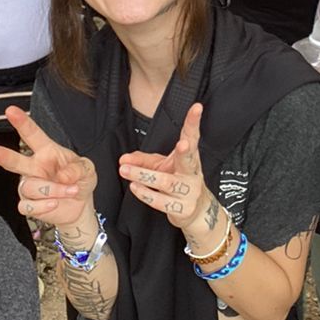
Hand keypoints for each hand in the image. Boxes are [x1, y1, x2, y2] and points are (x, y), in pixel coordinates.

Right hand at [0, 105, 97, 232]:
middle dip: (3, 155)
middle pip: (15, 161)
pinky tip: (55, 203)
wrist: (80, 206)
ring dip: (54, 190)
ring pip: (30, 187)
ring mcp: (29, 186)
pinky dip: (44, 206)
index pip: (32, 134)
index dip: (22, 122)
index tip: (11, 111)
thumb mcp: (87, 169)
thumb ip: (78, 168)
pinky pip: (28, 206)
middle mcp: (34, 167)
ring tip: (70, 190)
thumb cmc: (80, 181)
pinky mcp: (28, 204)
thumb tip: (63, 176)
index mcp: (47, 151)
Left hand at [119, 104, 213, 236]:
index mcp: (191, 158)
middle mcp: (193, 173)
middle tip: (182, 143)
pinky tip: (134, 187)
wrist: (196, 212)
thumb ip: (142, 161)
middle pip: (188, 160)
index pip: (193, 137)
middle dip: (186, 152)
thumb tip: (123, 160)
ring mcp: (189, 192)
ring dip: (143, 176)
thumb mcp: (162, 167)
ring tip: (125, 170)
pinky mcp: (182, 209)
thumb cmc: (178, 182)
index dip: (194, 122)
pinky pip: (161, 202)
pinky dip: (145, 194)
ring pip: (166, 182)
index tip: (197, 107)